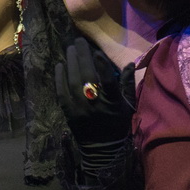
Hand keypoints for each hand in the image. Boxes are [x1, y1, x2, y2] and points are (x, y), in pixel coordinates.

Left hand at [55, 38, 134, 172]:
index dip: (102, 67)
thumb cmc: (118, 124)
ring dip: (70, 63)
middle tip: (78, 41)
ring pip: (73, 81)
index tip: (97, 52)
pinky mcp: (69, 112)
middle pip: (87, 77)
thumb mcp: (128, 105)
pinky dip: (60, 77)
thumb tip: (129, 63)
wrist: (102, 148)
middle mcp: (95, 105)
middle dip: (82, 57)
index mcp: (112, 103)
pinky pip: (62, 92)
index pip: (108, 82)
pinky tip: (60, 65)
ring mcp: (80, 109)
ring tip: (69, 49)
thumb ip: (127, 84)